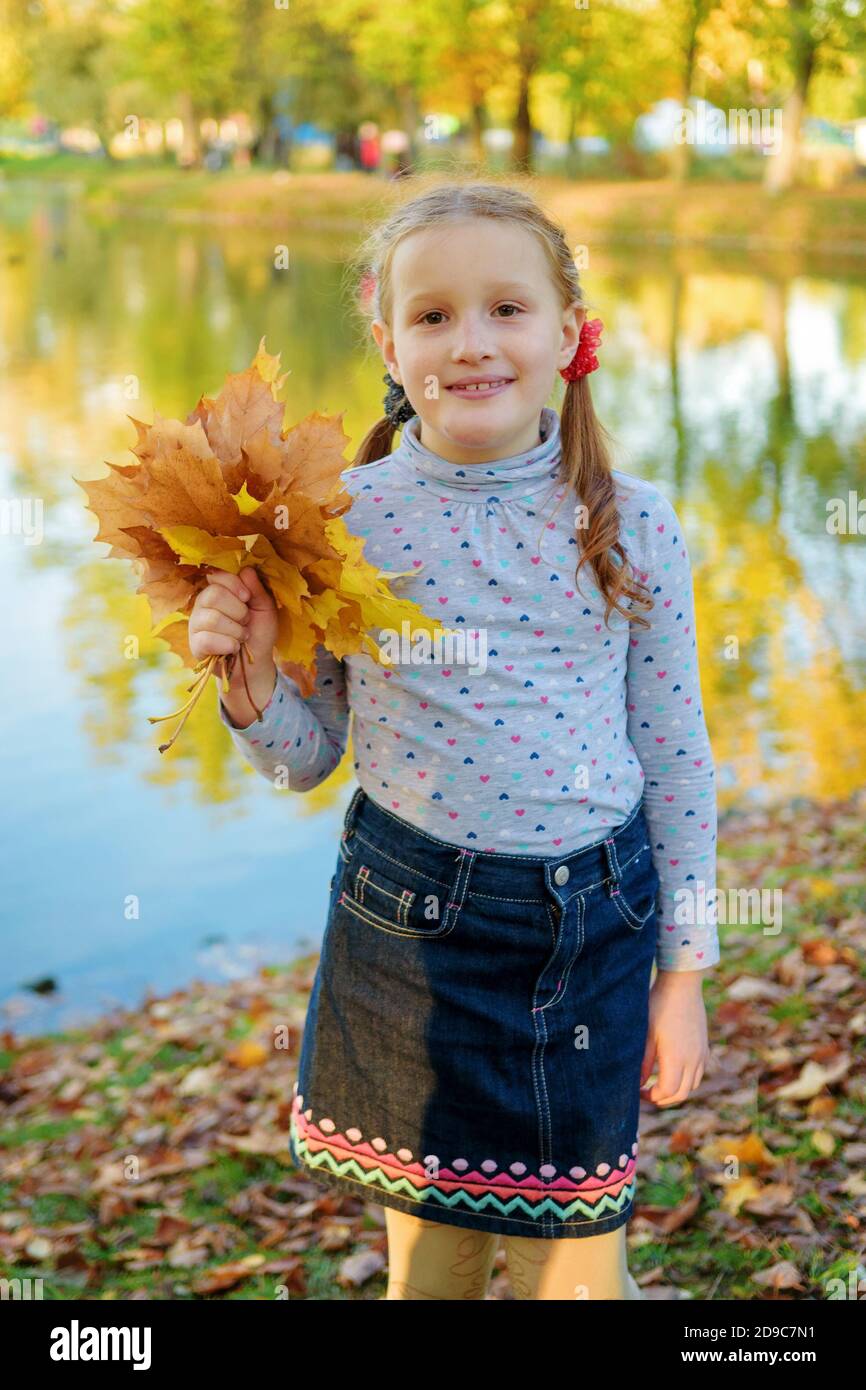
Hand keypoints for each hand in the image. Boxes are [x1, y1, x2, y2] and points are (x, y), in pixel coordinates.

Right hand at [189, 566, 277, 666]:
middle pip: (214, 595)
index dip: (233, 584)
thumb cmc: (259, 632)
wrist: (256, 664)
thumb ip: (257, 589)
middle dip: (238, 611)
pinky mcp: (195, 644)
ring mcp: (196, 624)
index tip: (247, 597)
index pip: (215, 576)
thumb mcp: (265, 609)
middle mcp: (203, 604)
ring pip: (212, 619)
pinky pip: (207, 639)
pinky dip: (228, 645)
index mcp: (218, 590)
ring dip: (236, 631)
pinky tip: (233, 648)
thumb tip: (247, 570)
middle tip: (246, 622)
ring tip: (242, 637)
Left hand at [640, 971, 709, 1105]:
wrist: (681, 984)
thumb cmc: (659, 1006)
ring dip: (676, 1090)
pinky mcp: (704, 1047)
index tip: (637, 1091)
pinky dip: (687, 1079)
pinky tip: (673, 1069)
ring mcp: (701, 1053)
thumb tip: (637, 1083)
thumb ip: (642, 1062)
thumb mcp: (646, 1034)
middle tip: (646, 1093)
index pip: (667, 1091)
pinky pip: (698, 1073)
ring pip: (692, 1085)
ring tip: (658, 1083)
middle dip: (663, 1099)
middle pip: (681, 1094)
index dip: (651, 1097)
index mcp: (677, 1058)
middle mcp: (693, 1059)